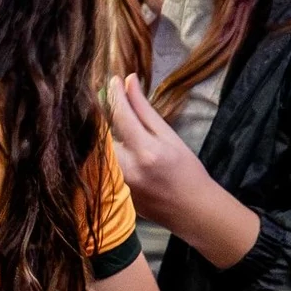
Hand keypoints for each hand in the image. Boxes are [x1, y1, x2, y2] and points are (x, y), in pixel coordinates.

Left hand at [105, 72, 210, 219]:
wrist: (191, 211)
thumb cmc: (187, 171)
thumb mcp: (170, 137)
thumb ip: (145, 111)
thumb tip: (129, 82)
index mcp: (146, 151)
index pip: (121, 115)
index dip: (115, 94)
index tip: (113, 80)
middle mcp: (127, 168)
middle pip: (102, 131)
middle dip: (102, 114)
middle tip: (106, 98)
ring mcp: (116, 182)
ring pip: (98, 148)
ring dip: (101, 133)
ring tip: (111, 124)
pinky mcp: (111, 192)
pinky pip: (99, 164)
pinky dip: (103, 151)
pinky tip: (113, 146)